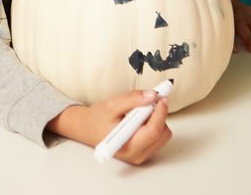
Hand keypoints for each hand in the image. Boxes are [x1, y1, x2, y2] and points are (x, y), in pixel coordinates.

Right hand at [49, 90, 170, 163]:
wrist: (87, 129)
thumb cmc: (97, 118)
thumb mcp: (112, 105)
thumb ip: (132, 99)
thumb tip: (152, 95)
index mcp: (127, 145)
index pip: (153, 131)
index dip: (160, 112)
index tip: (161, 97)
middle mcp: (137, 154)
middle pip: (161, 133)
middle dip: (158, 114)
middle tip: (148, 101)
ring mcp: (141, 155)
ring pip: (163, 135)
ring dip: (157, 119)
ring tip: (139, 112)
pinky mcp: (144, 152)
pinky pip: (159, 138)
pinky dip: (154, 125)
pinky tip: (141, 119)